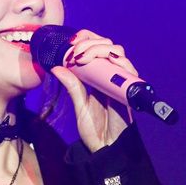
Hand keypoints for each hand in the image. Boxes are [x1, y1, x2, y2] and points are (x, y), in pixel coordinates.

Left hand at [50, 29, 134, 152]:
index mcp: (97, 75)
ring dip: (102, 49)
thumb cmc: (94, 127)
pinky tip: (106, 63)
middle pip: (108, 46)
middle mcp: (110, 75)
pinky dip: (119, 63)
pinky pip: (129, 71)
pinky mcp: (128, 91)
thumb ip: (72, 86)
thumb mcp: (79, 104)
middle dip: (91, 43)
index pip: (96, 47)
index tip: (72, 43)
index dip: (86, 39)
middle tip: (76, 53)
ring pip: (118, 53)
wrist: (105, 145)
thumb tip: (56, 67)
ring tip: (85, 57)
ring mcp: (120, 81)